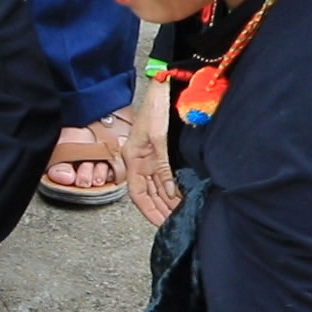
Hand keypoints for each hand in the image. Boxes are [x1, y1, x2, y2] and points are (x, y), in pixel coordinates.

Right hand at [127, 77, 180, 226]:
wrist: (162, 87)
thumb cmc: (155, 108)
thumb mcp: (158, 138)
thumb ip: (162, 166)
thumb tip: (167, 191)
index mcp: (133, 158)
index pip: (137, 193)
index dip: (147, 209)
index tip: (159, 222)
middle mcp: (139, 161)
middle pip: (147, 193)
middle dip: (158, 210)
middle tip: (171, 224)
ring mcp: (148, 157)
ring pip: (155, 187)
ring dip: (165, 201)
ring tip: (177, 215)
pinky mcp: (158, 153)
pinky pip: (163, 177)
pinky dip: (170, 189)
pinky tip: (178, 198)